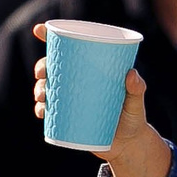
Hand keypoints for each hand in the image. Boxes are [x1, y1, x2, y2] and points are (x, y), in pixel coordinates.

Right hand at [29, 24, 174, 176]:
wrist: (129, 147)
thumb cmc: (133, 119)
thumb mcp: (137, 103)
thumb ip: (137, 90)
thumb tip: (132, 74)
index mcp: (90, 71)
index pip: (68, 49)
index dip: (50, 37)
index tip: (39, 29)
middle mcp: (77, 83)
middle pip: (52, 68)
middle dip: (41, 67)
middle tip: (43, 73)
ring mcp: (71, 101)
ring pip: (47, 89)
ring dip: (39, 89)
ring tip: (43, 95)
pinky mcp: (67, 119)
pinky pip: (49, 113)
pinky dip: (41, 110)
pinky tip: (41, 111)